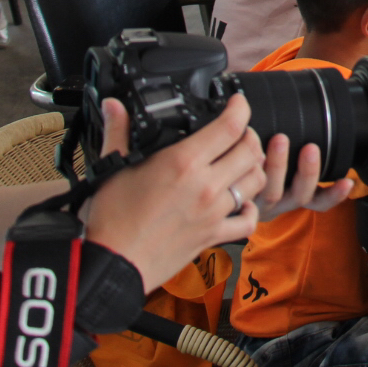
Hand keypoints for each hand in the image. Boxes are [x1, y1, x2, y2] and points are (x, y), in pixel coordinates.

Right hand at [81, 95, 349, 292]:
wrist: (114, 264)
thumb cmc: (111, 219)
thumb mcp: (113, 167)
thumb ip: (119, 131)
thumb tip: (114, 105)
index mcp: (183, 163)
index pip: (229, 127)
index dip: (240, 108)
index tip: (237, 103)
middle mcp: (206, 185)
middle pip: (250, 151)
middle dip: (249, 135)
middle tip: (238, 132)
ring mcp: (213, 212)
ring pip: (256, 181)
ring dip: (254, 167)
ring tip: (241, 162)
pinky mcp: (213, 236)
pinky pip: (248, 221)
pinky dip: (251, 209)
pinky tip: (241, 202)